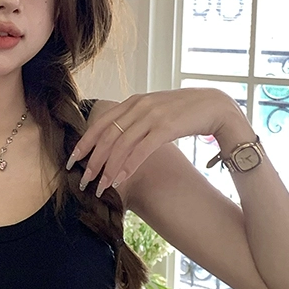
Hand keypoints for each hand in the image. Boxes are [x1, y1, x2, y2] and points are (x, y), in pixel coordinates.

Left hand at [66, 88, 233, 197]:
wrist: (216, 107)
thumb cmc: (185, 112)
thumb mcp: (155, 112)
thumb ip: (136, 121)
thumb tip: (117, 140)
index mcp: (133, 102)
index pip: (101, 123)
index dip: (84, 143)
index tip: (72, 161)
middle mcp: (139, 106)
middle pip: (107, 136)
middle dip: (93, 161)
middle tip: (84, 181)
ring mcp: (152, 116)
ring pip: (121, 145)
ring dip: (109, 169)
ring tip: (101, 187)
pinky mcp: (166, 127)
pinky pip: (141, 150)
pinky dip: (128, 166)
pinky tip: (120, 179)